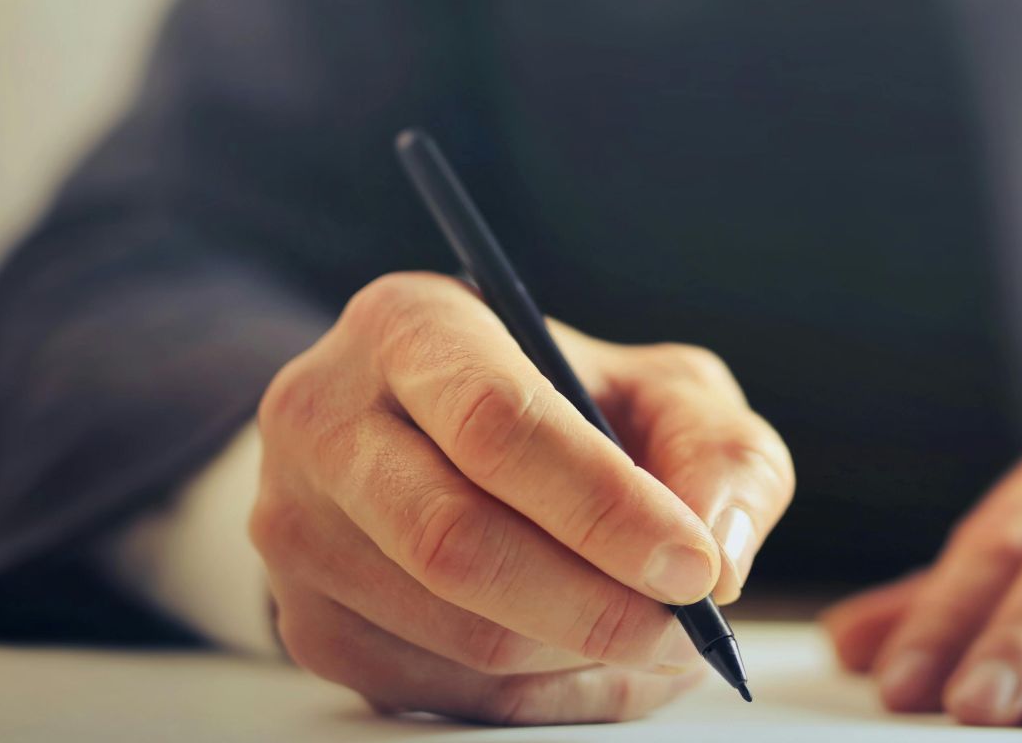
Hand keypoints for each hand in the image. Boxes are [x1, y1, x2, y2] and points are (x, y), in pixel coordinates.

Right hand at [249, 272, 793, 723]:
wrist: (440, 440)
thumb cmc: (571, 406)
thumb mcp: (662, 389)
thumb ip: (719, 451)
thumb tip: (721, 555)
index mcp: (411, 326)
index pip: (496, 423)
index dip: (604, 507)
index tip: (694, 567)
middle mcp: (326, 419)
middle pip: (457, 541)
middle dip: (596, 605)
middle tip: (689, 631)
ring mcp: (300, 529)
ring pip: (454, 634)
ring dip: (580, 658)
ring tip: (659, 640)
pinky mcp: (311, 624)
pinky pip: (440, 691)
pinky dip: (543, 695)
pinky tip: (594, 660)